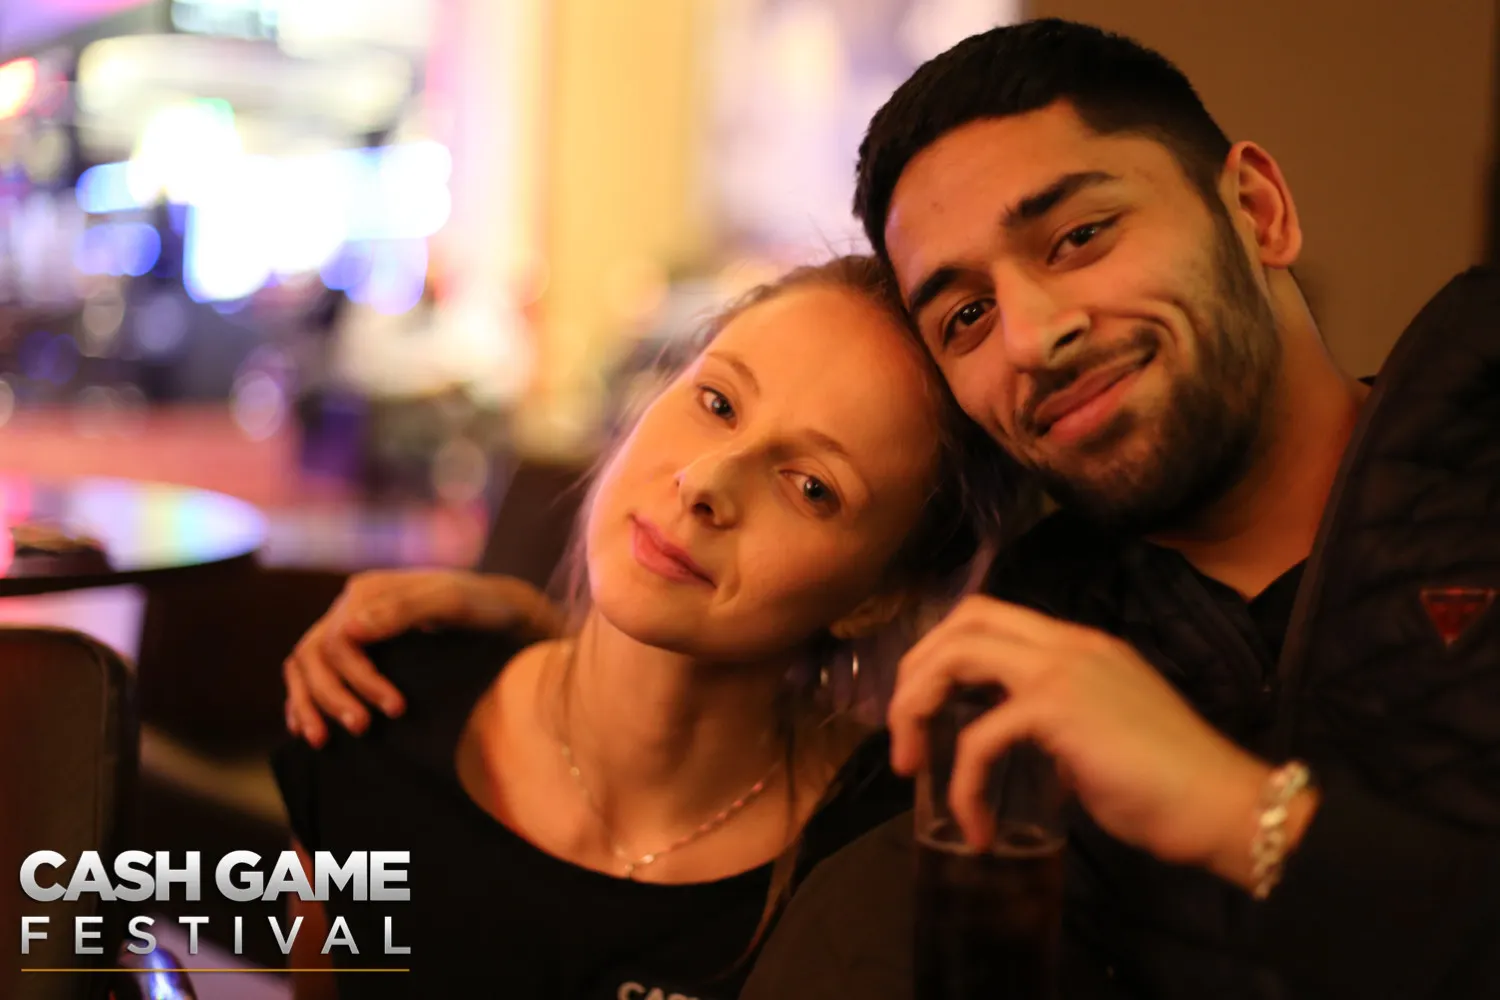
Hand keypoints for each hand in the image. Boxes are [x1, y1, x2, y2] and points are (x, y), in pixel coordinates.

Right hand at [283, 570, 562, 745]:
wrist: (503, 611)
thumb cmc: (483, 605)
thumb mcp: (452, 602)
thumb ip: (403, 610)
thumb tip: (349, 630)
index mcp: (367, 591)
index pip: (337, 640)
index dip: (358, 678)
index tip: (394, 708)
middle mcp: (351, 607)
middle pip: (314, 654)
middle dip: (332, 696)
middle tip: (362, 728)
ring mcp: (351, 627)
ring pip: (304, 664)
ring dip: (309, 702)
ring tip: (321, 740)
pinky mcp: (358, 649)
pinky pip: (312, 673)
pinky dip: (304, 698)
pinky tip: (306, 727)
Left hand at [888, 595, 1289, 886]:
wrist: (1225, 806)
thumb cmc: (1171, 785)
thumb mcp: (1099, 736)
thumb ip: (1055, 725)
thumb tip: (1011, 742)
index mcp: (1078, 645)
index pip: (989, 617)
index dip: (942, 652)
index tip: (925, 708)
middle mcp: (1067, 643)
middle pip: (962, 620)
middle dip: (915, 673)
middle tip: (904, 735)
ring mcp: (1062, 670)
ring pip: (956, 655)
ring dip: (916, 708)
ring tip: (911, 764)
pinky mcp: (1057, 708)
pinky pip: (979, 736)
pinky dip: (964, 783)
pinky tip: (975, 825)